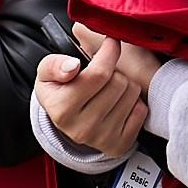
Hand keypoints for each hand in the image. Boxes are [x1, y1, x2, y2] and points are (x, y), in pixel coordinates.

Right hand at [36, 22, 159, 156]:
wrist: (67, 121)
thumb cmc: (60, 91)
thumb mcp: (46, 74)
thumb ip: (54, 65)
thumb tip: (72, 66)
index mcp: (62, 109)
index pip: (98, 73)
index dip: (109, 52)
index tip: (112, 42)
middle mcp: (81, 128)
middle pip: (119, 82)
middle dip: (115, 71)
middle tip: (104, 74)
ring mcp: (101, 138)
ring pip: (132, 94)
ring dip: (126, 85)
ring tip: (110, 88)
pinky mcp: (118, 145)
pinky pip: (141, 111)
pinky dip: (134, 102)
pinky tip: (119, 103)